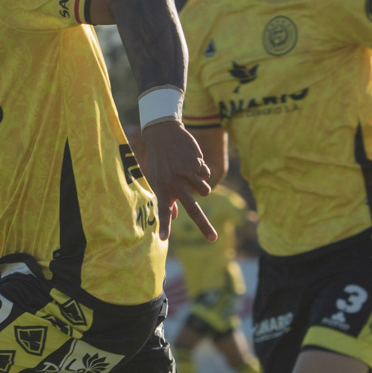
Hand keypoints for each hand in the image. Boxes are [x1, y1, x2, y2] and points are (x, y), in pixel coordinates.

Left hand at [139, 119, 214, 241]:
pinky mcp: (196, 163)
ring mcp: (186, 174)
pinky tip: (192, 160)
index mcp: (162, 188)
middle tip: (213, 239)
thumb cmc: (160, 160)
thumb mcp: (158, 178)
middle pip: (193, 209)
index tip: (163, 239)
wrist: (163, 133)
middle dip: (204, 226)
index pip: (162, 211)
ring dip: (202, 185)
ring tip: (191, 174)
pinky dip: (202, 169)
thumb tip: (173, 217)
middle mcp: (174, 183)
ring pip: (205, 191)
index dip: (164, 225)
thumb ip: (167, 198)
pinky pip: (207, 174)